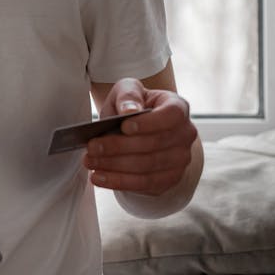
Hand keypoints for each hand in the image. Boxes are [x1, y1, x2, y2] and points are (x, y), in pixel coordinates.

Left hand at [83, 78, 197, 196]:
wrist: (140, 128)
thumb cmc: (134, 106)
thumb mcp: (128, 90)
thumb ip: (129, 95)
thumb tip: (129, 110)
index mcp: (178, 107)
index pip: (171, 115)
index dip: (149, 123)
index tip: (123, 126)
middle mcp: (185, 135)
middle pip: (153, 145)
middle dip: (118, 147)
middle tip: (91, 147)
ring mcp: (180, 160)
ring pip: (146, 167)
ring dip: (114, 166)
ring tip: (90, 161)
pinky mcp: (169, 179)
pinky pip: (144, 184)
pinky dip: (119, 182)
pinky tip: (99, 177)